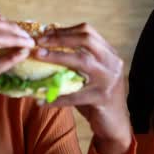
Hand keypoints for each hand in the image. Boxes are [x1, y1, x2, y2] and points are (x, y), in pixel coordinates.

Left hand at [35, 23, 131, 153]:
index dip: (65, 30)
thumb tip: (47, 49)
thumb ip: (78, 62)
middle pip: (86, 39)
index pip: (88, 32)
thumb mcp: (93, 74)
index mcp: (110, 54)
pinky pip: (75, 95)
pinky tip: (42, 101)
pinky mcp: (102, 97)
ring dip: (57, 56)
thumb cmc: (98, 98)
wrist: (116, 124)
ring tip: (38, 56)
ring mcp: (109, 79)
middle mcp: (112, 63)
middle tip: (40, 42)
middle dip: (60, 37)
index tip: (45, 33)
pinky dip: (57, 97)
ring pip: (81, 60)